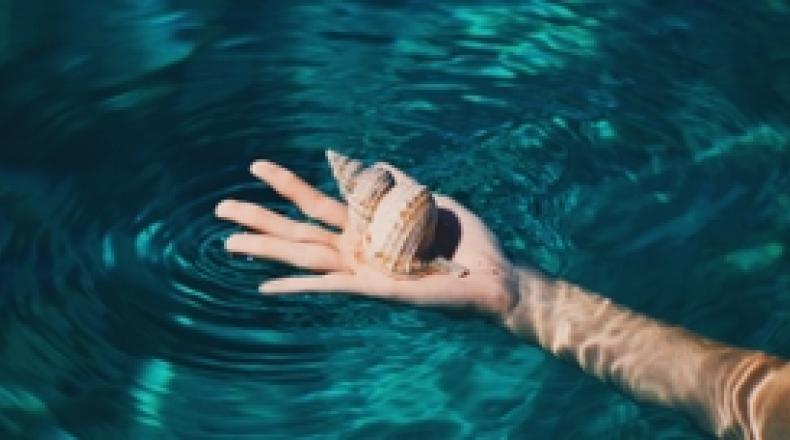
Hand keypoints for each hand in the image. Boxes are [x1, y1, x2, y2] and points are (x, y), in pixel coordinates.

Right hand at [214, 160, 517, 317]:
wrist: (492, 274)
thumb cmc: (464, 242)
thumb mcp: (429, 199)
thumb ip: (400, 183)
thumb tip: (375, 163)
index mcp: (368, 226)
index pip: (317, 202)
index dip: (286, 184)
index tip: (256, 167)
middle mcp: (357, 248)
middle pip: (298, 229)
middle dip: (260, 217)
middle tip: (220, 208)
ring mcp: (361, 269)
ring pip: (303, 255)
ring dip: (265, 248)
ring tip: (228, 240)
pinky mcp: (374, 287)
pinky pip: (329, 285)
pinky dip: (297, 286)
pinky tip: (265, 288)